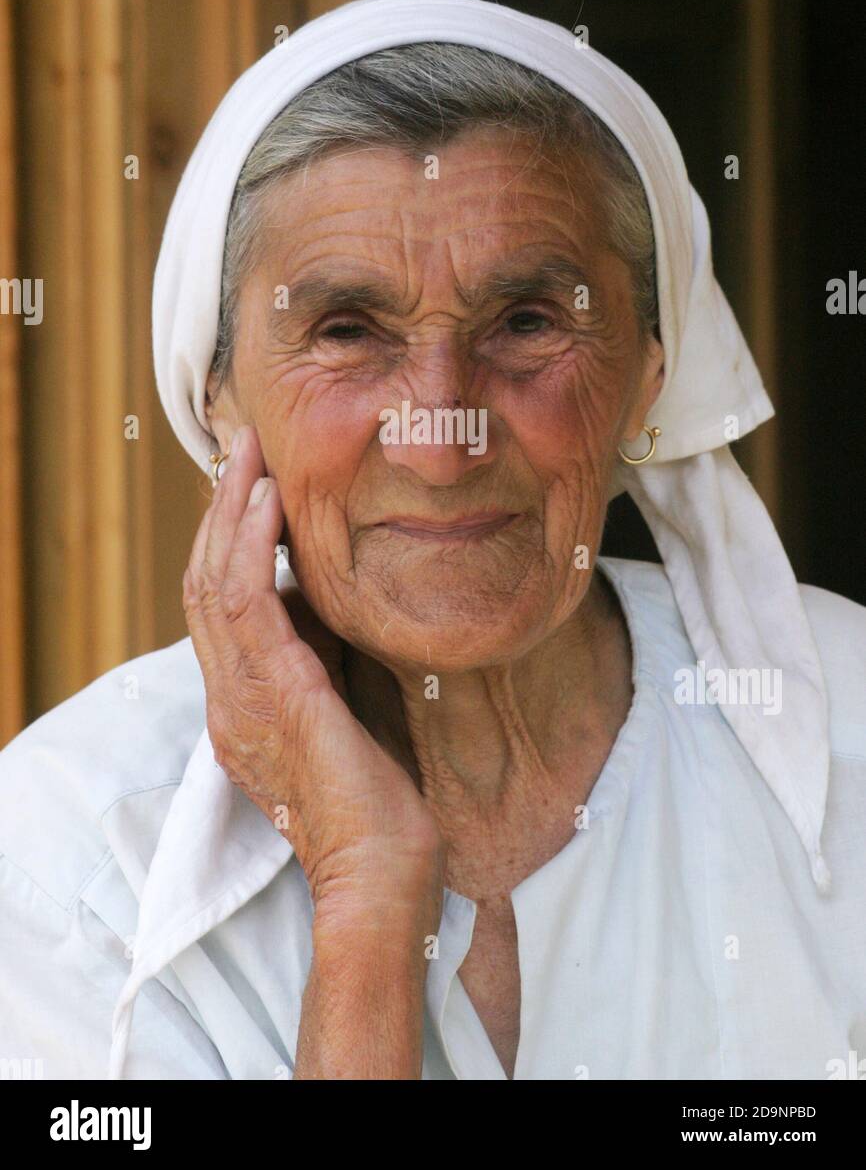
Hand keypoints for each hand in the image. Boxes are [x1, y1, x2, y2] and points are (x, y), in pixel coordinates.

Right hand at [182, 425, 442, 907]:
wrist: (384, 870)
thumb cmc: (379, 799)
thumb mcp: (345, 710)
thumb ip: (329, 658)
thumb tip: (336, 599)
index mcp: (241, 704)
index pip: (217, 605)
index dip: (227, 540)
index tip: (254, 484)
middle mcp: (227, 698)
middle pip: (201, 582)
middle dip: (220, 510)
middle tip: (244, 448)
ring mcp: (240, 698)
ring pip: (211, 582)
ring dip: (230, 511)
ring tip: (250, 455)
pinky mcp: (272, 696)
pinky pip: (244, 604)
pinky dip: (249, 546)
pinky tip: (268, 502)